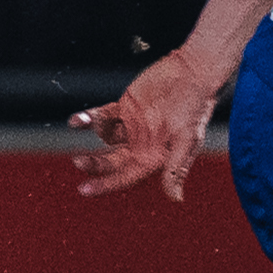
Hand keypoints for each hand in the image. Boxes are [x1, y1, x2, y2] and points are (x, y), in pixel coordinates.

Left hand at [75, 48, 225, 201]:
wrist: (193, 74)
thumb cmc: (195, 108)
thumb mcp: (187, 140)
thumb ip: (176, 168)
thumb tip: (176, 198)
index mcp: (153, 157)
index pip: (124, 176)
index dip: (105, 184)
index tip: (85, 189)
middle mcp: (140, 144)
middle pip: (110, 161)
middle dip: (94, 164)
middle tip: (78, 162)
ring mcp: (131, 126)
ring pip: (104, 137)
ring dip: (91, 136)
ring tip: (81, 124)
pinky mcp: (125, 107)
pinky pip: (103, 116)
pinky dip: (89, 118)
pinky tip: (77, 120)